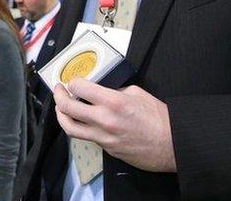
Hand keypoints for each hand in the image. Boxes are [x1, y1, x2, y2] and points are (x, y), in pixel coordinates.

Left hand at [53, 79, 176, 172]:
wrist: (172, 145)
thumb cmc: (160, 119)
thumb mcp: (136, 93)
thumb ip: (114, 91)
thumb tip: (99, 91)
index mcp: (113, 102)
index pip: (80, 87)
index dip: (73, 82)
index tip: (72, 81)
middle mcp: (104, 120)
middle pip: (68, 107)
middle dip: (59, 96)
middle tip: (59, 90)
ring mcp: (103, 137)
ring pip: (70, 127)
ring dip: (61, 115)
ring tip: (60, 107)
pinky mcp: (106, 149)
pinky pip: (86, 137)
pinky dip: (80, 127)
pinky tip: (81, 120)